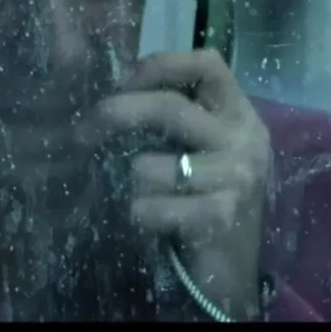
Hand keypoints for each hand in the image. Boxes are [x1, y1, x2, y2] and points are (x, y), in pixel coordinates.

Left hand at [92, 50, 271, 319]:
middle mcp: (245, 140)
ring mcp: (236, 178)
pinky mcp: (220, 216)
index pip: (207, 64)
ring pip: (151, 165)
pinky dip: (138, 213)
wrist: (233, 267)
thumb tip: (114, 88)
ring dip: (131, 179)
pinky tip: (143, 217)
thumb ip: (175, 118)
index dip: (160, 65)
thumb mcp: (203, 148)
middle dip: (118, 114)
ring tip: (136, 191)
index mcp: (240, 115)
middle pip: (170, 108)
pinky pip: (152, 206)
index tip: (122, 81)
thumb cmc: (207, 199)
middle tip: (85, 130)